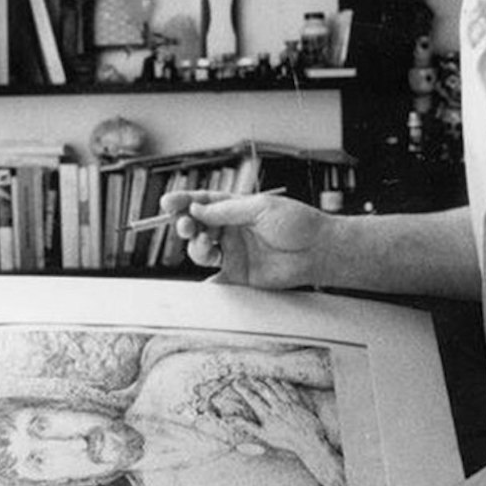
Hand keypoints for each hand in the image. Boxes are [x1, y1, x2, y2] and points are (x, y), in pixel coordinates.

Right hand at [163, 191, 332, 289]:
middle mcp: (231, 230)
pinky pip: (215, 280)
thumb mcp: (260, 207)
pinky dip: (204, 283)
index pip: (203, 203)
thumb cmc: (297, 223)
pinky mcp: (239, 275)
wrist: (318, 251)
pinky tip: (202, 278)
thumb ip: (226, 210)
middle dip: (186, 226)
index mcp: (235, 208)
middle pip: (197, 228)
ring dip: (197, 247)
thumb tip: (197, 210)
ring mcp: (233, 253)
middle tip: (185, 227)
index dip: (183, 202)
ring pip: (201, 251)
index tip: (168, 203)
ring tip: (208, 246)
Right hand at [220, 379, 331, 455]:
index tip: (236, 383)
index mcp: (267, 414)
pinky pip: (291, 390)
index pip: (252, 398)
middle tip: (249, 377)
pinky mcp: (300, 403)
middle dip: (255, 382)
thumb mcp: (264, 435)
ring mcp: (289, 403)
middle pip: (264, 390)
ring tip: (263, 378)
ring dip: (269, 382)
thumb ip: (248, 426)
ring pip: (277, 388)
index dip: (243, 390)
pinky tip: (282, 382)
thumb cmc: (285, 440)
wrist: (308, 440)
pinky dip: (285, 384)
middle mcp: (278, 406)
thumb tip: (232, 420)